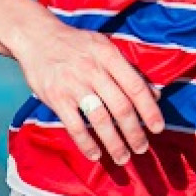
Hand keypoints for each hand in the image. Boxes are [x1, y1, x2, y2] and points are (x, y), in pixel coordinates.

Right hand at [13, 19, 164, 165]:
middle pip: (120, 107)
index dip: (149, 110)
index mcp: (109, 56)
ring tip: (123, 157)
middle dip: (134, 132)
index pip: (135, 87)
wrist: (37, 38)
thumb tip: (155, 95)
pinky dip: (86, 143)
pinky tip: (95, 155)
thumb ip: (129, 70)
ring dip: (114, 143)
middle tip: (142, 148)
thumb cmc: (77, 44)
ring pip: (100, 120)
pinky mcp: (56, 98)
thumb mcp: (105, 47)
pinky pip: (74, 126)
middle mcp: (93, 70)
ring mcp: (74, 85)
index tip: (158, 128)